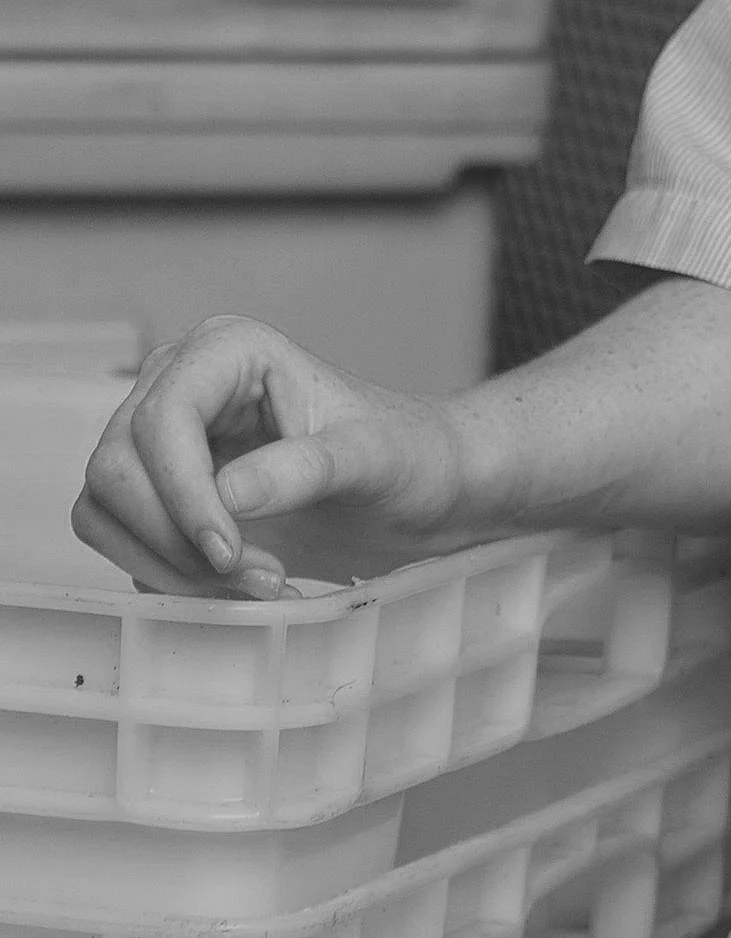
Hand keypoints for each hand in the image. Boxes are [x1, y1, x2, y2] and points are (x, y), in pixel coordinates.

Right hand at [74, 318, 468, 597]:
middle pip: (115, 468)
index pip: (160, 421)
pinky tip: (237, 586)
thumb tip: (228, 494)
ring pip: (104, 508)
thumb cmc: (407, 456)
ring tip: (256, 583)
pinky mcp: (159, 489)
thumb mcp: (374, 459)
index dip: (182, 495)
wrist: (418, 488)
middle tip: (258, 577)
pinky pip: (121, 538)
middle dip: (177, 539)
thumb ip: (307, 468)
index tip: (229, 553)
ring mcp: (161, 438)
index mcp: (228, 351)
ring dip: (168, 565)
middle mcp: (180, 382)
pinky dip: (167, 575)